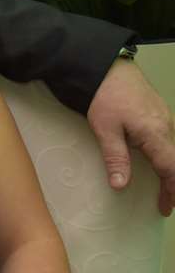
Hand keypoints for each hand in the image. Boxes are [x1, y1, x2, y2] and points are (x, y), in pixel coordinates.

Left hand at [87, 59, 174, 215]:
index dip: (170, 191)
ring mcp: (165, 116)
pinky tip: (157, 158)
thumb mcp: (105, 129)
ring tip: (163, 185)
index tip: (164, 208)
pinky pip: (169, 137)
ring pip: (173, 148)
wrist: (106, 65)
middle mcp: (167, 126)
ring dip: (170, 168)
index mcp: (156, 134)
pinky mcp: (159, 110)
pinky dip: (167, 153)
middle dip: (173, 183)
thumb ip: (115, 158)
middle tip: (165, 201)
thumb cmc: (104, 97)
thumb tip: (120, 186)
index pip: (171, 170)